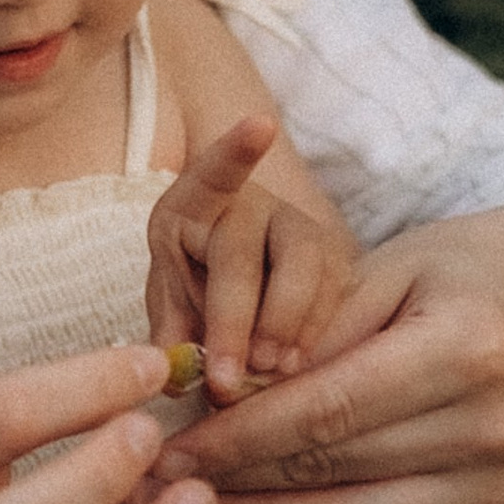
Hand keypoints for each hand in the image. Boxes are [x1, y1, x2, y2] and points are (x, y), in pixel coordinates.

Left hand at [145, 111, 357, 400]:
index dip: (238, 149)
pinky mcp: (332, 255)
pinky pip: (335, 288)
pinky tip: (297, 362)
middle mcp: (253, 203)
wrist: (228, 277)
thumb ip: (169, 330)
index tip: (261, 126)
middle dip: (241, 318)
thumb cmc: (190, 281)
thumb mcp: (168, 299)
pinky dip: (316, 330)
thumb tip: (171, 371)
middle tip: (232, 376)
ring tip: (269, 372)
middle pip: (252, 249)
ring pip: (307, 264)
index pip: (216, 171)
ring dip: (288, 324)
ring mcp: (298, 224)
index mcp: (198, 201)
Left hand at [154, 205, 503, 503]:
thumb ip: (310, 336)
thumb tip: (220, 402)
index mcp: (468, 346)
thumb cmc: (446, 276)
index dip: (240, 436)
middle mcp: (494, 427)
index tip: (170, 448)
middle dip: (235, 480)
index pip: (328, 407)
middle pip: (335, 470)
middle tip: (158, 487)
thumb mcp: (381, 273)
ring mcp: (498, 488)